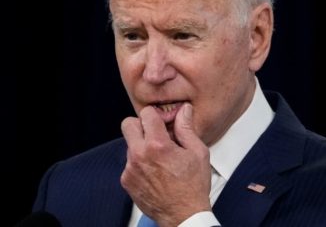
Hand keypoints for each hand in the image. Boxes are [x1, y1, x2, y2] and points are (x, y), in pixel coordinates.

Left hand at [121, 103, 211, 226]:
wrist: (183, 215)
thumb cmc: (193, 185)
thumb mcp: (198, 152)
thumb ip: (187, 128)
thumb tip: (183, 110)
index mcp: (158, 145)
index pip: (146, 114)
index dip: (157, 115)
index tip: (165, 122)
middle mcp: (139, 155)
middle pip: (128, 124)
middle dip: (142, 125)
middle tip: (156, 134)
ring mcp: (130, 169)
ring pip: (129, 144)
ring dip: (142, 145)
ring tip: (160, 158)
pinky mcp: (126, 181)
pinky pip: (129, 163)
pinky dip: (140, 162)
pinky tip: (155, 171)